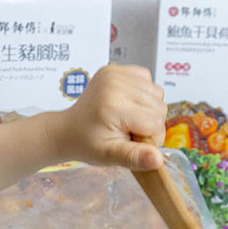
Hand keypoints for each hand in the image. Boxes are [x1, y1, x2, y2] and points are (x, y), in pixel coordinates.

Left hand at [52, 63, 166, 171]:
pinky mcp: (116, 68)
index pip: (155, 121)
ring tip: (126, 118)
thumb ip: (135, 157)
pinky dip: (142, 94)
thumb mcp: (110, 156)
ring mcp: (115, 73)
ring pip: (157, 93)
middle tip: (128, 131)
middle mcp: (115, 83)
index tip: (131, 141)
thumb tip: (158, 160)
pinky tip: (127, 104)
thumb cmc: (87, 143)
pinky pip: (147, 79)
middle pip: (159, 106)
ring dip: (147, 109)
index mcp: (113, 105)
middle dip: (149, 123)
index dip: (149, 137)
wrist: (68, 129)